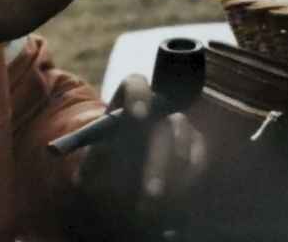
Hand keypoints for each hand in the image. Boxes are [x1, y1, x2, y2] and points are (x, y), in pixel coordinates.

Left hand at [75, 74, 206, 241]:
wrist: (117, 179)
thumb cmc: (101, 166)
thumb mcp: (90, 162)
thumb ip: (95, 156)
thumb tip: (106, 150)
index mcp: (126, 102)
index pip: (135, 84)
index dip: (139, 95)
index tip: (137, 115)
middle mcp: (156, 108)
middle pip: (163, 122)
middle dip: (158, 160)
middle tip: (151, 192)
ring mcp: (177, 124)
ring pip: (183, 141)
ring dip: (171, 175)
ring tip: (154, 203)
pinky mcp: (194, 144)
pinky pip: (197, 160)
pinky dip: (185, 181)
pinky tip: (170, 200)